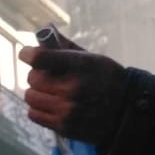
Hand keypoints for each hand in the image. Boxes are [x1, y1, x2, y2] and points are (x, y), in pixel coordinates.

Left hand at [20, 26, 127, 146]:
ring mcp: (67, 110)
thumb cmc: (106, 78)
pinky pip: (33, 114)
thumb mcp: (92, 58)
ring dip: (36, 92)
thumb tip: (45, 28)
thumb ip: (65, 45)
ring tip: (49, 91)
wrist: (126, 111)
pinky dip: (38, 108)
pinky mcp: (63, 127)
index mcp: (80, 66)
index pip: (40, 58)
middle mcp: (72, 89)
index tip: (27, 54)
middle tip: (48, 76)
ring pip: (30, 96)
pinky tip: (50, 104)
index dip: (28, 54)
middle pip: (32, 78)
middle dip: (37, 74)